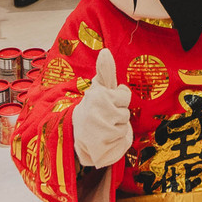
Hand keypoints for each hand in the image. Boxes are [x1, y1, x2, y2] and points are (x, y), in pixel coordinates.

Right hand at [72, 50, 132, 168]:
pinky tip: (106, 140)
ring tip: (103, 128)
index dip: (118, 98)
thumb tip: (105, 50)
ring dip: (118, 129)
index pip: (124, 95)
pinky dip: (118, 142)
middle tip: (104, 116)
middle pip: (125, 114)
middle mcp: (96, 115)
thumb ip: (105, 71)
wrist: (76, 134)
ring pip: (124, 128)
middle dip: (118, 115)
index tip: (106, 101)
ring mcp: (99, 134)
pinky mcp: (103, 151)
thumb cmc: (93, 107)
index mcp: (97, 97)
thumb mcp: (98, 88)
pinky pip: (123, 143)